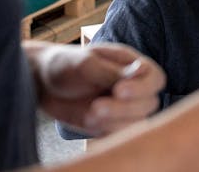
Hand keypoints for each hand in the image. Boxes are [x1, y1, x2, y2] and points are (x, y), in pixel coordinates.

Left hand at [30, 43, 164, 135]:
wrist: (44, 84)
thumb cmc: (65, 65)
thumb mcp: (86, 64)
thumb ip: (113, 71)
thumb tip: (140, 71)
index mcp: (131, 65)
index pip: (155, 79)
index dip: (142, 87)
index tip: (118, 89)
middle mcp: (133, 86)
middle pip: (149, 103)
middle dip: (124, 108)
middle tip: (97, 106)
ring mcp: (124, 107)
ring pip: (137, 122)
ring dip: (115, 121)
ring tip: (91, 112)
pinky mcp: (112, 124)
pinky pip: (121, 134)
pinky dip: (107, 131)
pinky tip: (89, 120)